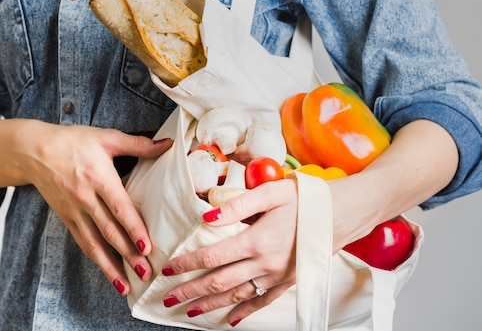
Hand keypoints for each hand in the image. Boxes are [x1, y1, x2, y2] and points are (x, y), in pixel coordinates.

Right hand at [0, 116, 172, 295]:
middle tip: (145, 272)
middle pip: (109, 231)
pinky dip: (96, 258)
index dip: (133, 228)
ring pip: (94, 243)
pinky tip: (108, 272)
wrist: (34, 150)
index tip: (146, 247)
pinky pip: (82, 241)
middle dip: (127, 254)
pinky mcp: (66, 217)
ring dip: (110, 266)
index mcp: (98, 177)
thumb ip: (138, 144)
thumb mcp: (106, 137)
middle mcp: (85, 198)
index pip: (119, 208)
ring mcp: (74, 210)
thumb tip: (168, 144)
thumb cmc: (73, 141)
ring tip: (126, 286)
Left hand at [160, 179, 298, 325]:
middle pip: (219, 282)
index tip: (168, 269)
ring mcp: (277, 276)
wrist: (343, 214)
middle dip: (190, 291)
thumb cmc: (306, 199)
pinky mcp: (289, 281)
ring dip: (210, 304)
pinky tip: (231, 320)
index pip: (212, 256)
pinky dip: (245, 312)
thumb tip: (206, 216)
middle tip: (168, 298)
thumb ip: (236, 205)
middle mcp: (265, 264)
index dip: (187, 264)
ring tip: (189, 310)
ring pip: (237, 296)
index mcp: (257, 240)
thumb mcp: (270, 193)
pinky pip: (262, 302)